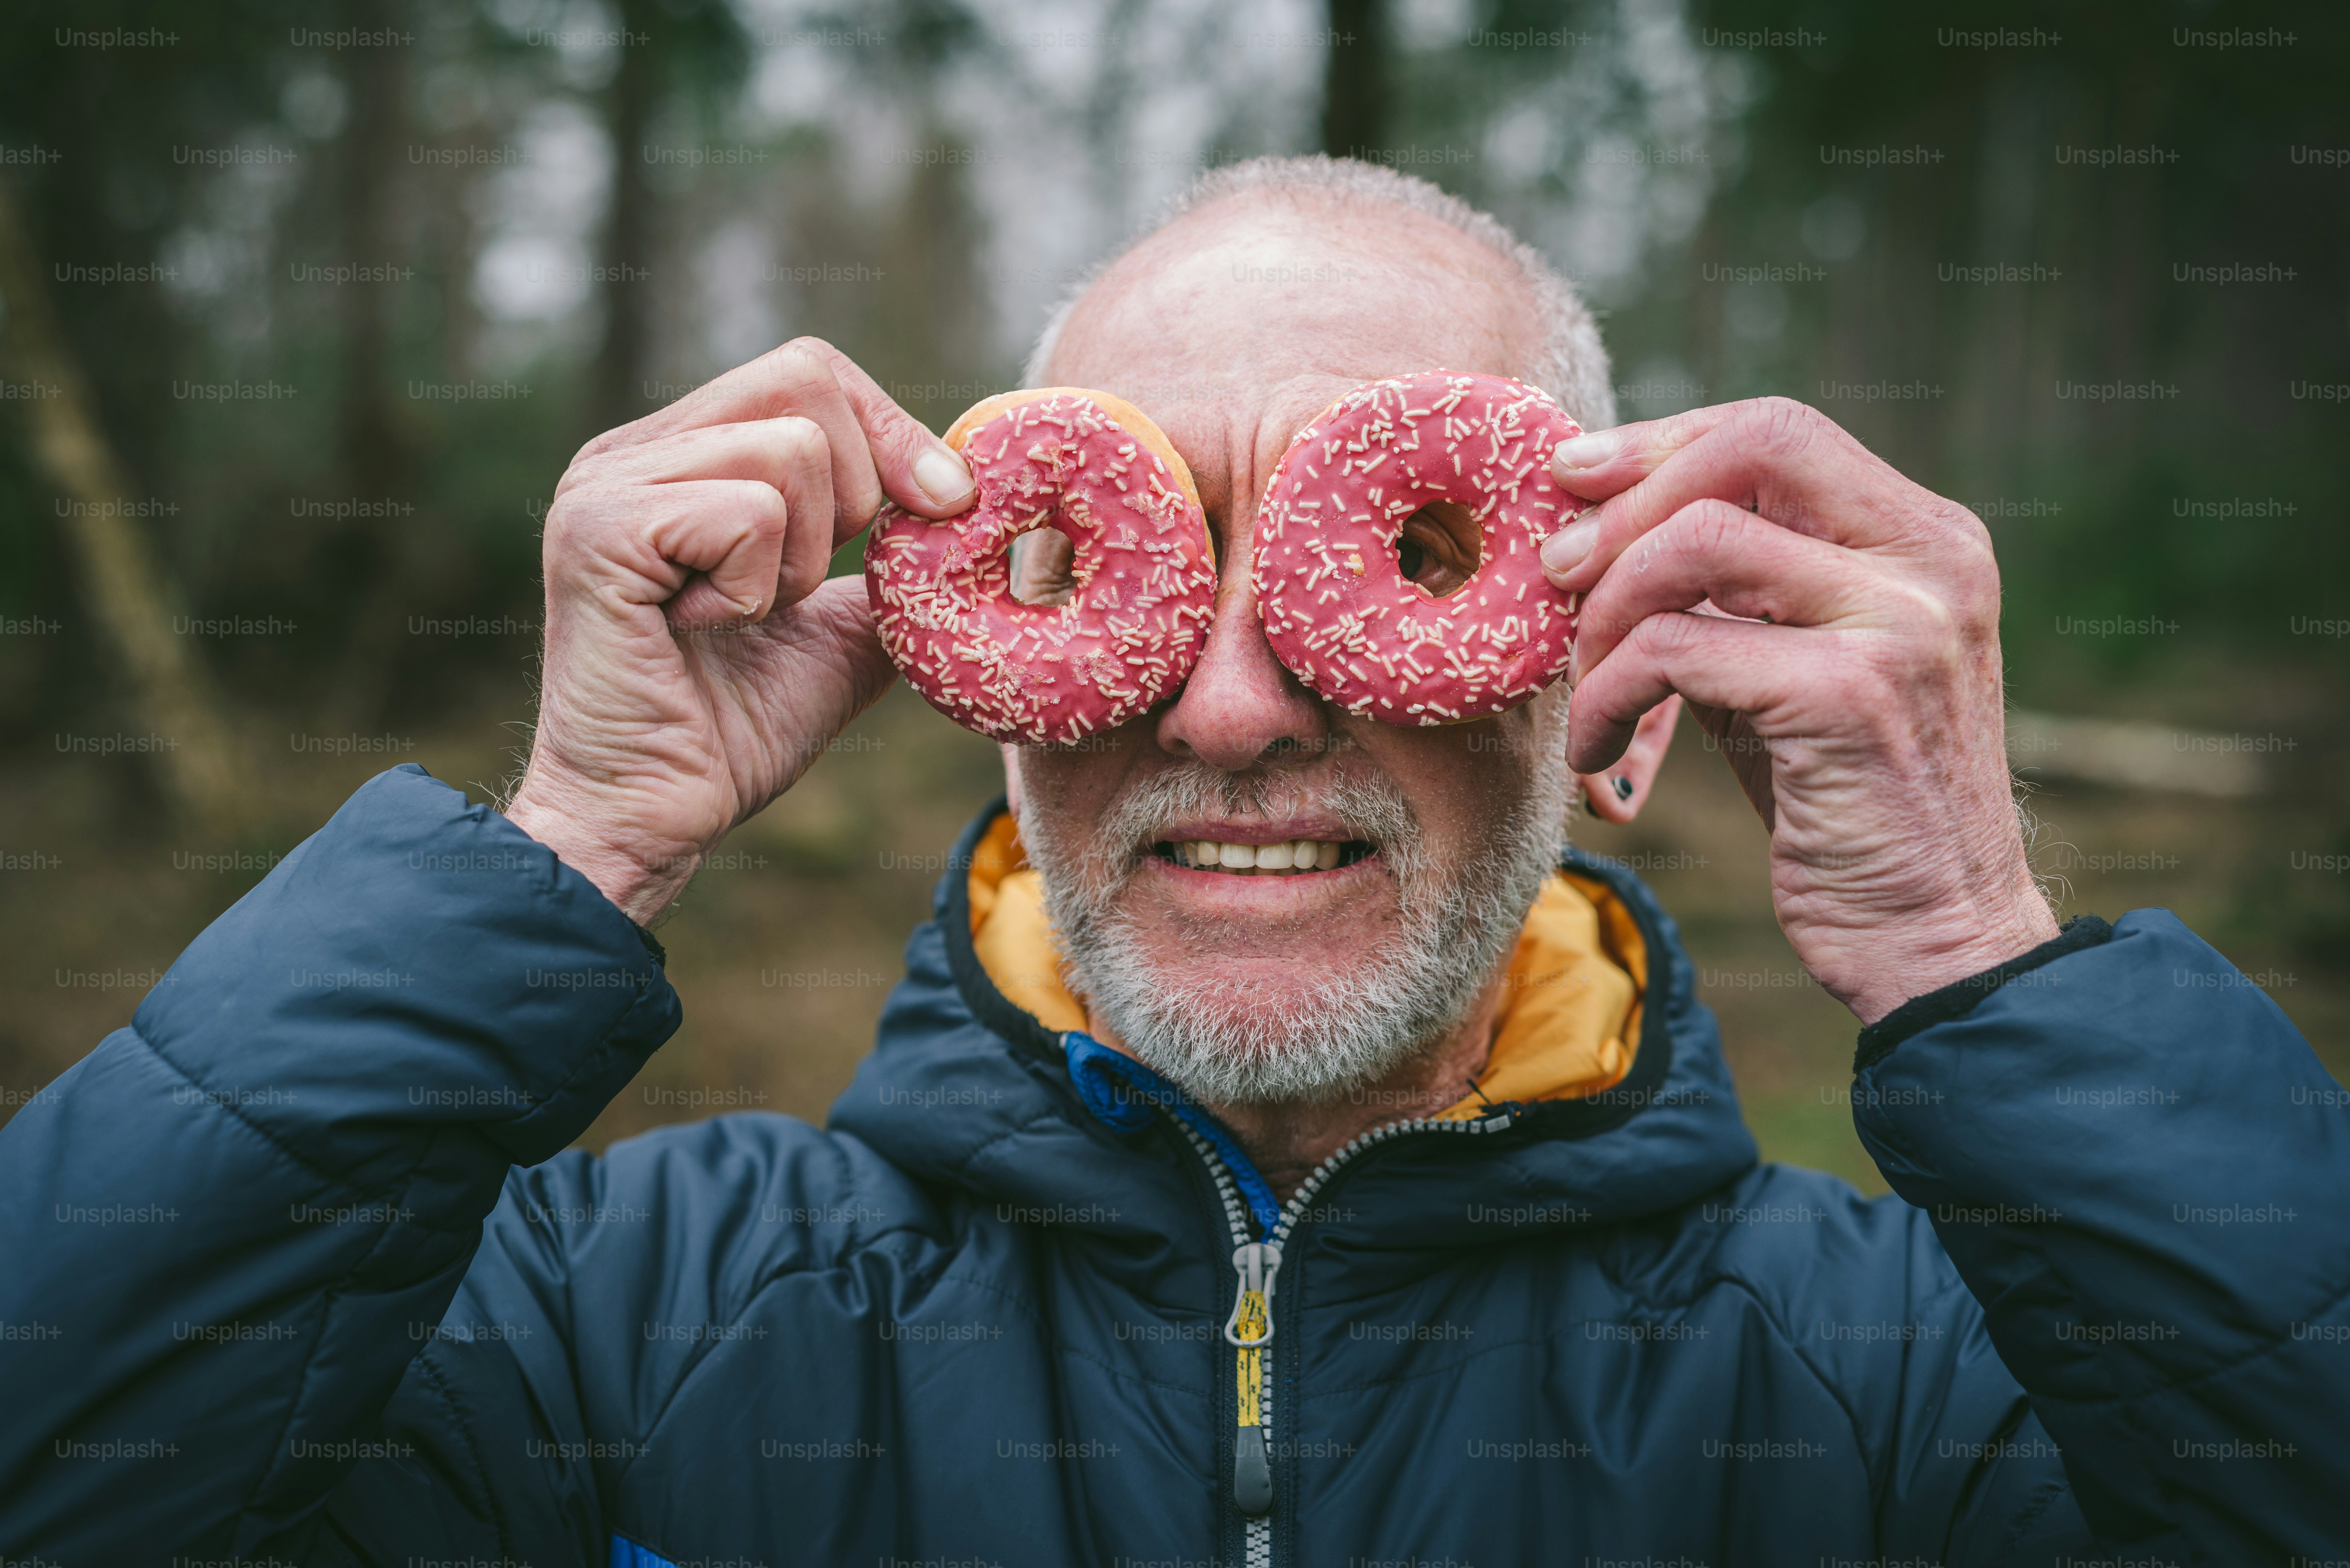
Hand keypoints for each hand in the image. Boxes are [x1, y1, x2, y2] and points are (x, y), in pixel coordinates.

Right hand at [504, 339, 974, 922]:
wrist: (653, 817)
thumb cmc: (732, 733)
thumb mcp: (842, 633)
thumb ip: (890, 567)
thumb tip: (964, 511)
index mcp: (681, 456)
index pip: (812, 372)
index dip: (891, 431)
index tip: (940, 507)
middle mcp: (632, 451)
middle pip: (806, 381)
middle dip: (853, 492)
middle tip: (798, 587)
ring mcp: (605, 484)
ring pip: (788, 452)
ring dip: (800, 557)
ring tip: (742, 616)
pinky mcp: (599, 529)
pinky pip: (747, 511)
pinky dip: (756, 587)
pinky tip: (702, 631)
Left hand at [1538, 397, 2058, 1023]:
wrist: (1932, 938)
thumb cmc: (1841, 803)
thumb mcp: (1792, 667)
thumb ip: (1735, 590)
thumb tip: (1600, 521)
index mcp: (1927, 540)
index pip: (1780, 430)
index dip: (1664, 442)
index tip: (1577, 479)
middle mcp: (1931, 564)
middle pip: (1753, 446)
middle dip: (1631, 501)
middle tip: (1558, 574)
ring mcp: (1900, 624)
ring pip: (1699, 542)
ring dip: (1607, 612)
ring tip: (1584, 684)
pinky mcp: (1849, 695)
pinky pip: (1675, 651)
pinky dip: (1606, 699)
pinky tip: (1597, 756)